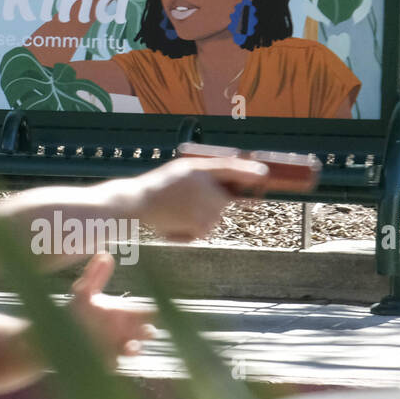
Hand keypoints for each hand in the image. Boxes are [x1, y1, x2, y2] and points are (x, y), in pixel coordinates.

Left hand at [67, 253, 154, 364]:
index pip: (147, 312)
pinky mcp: (106, 362)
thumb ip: (95, 275)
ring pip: (134, 350)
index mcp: (124, 313)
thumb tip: (105, 253)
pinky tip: (111, 358)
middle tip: (146, 330)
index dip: (156, 311)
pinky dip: (115, 361)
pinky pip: (115, 364)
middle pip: (146, 332)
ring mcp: (117, 348)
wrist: (57, 335)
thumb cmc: (76, 312)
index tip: (160, 310)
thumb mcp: (84, 292)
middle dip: (149, 332)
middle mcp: (125, 331)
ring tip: (130, 346)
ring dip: (134, 349)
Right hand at [101, 156, 276, 241]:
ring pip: (214, 216)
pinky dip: (193, 229)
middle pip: (224, 200)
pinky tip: (176, 222)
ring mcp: (205, 207)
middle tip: (186, 202)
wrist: (136, 204)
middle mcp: (205, 187)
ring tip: (176, 211)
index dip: (249, 172)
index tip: (264, 174)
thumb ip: (205, 174)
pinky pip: (205, 229)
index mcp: (198, 170)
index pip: (231, 169)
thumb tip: (230, 185)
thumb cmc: (156, 187)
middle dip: (212, 203)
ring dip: (201, 217)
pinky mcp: (201, 225)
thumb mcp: (180, 172)